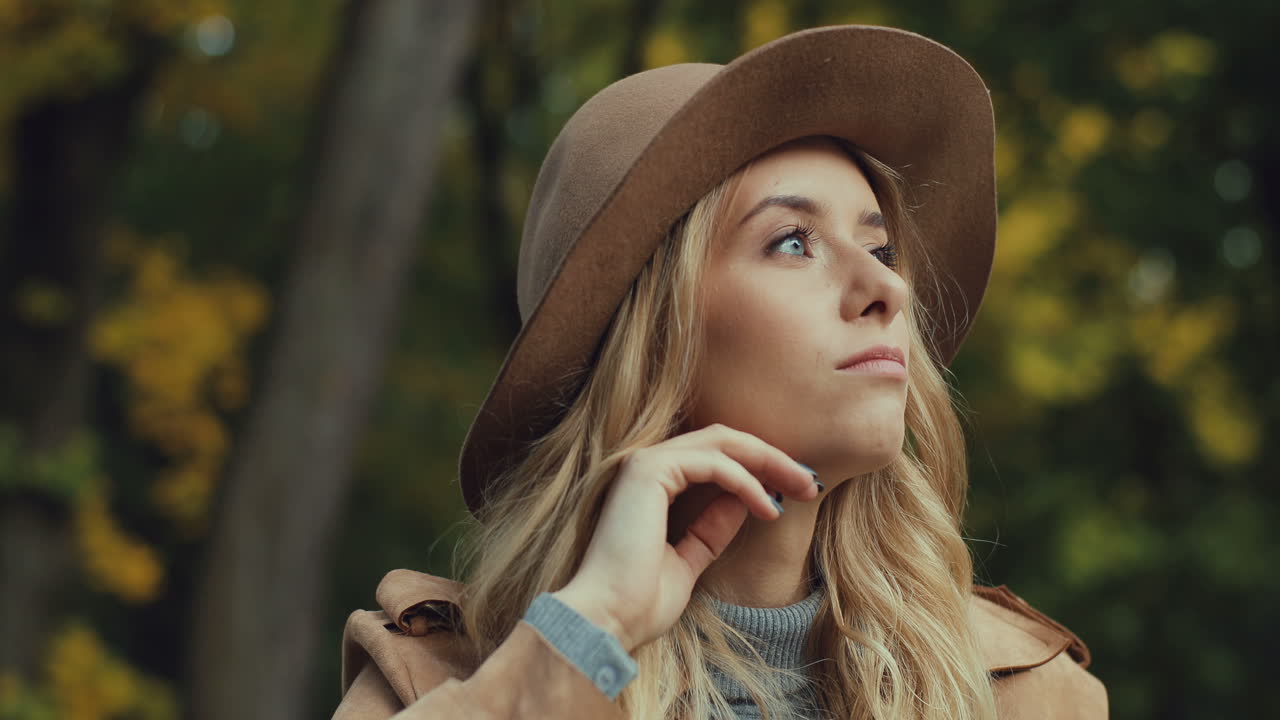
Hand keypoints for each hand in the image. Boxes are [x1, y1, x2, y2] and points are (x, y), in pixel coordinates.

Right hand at [551, 423, 819, 652]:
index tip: (795, 491)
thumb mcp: (690, 558)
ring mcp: (645, 463)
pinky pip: (713, 464)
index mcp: (652, 483)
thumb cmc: (640, 599)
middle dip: (772, 458)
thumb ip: (711, 527)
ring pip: (723, 442)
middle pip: (724, 440)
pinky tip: (766, 507)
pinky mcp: (649, 471)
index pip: (715, 457)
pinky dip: (746, 482)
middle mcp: (646, 465)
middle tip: (810, 483)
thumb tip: (746, 502)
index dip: (759, 467)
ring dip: (768, 462)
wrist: (608, 618)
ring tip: (801, 489)